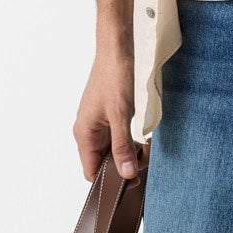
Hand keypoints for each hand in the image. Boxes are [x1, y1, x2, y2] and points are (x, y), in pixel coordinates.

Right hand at [74, 45, 140, 180]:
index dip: (110, 181)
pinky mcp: (108, 118)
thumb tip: (126, 174)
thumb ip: (122, 146)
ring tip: (148, 146)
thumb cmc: (114, 77)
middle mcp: (88, 132)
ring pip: (113, 152)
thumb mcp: (121, 114)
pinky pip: (118, 139)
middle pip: (104, 164)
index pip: (92, 172)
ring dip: (131, 153)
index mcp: (84, 134)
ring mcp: (98, 125)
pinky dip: (131, 142)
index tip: (132, 180)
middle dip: (126, 165)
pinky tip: (144, 138)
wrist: (116, 51)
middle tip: (147, 157)